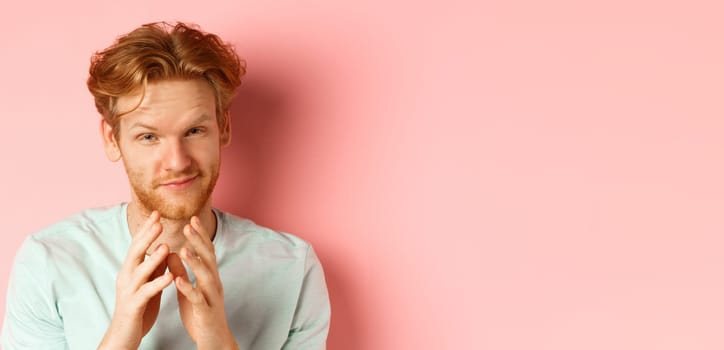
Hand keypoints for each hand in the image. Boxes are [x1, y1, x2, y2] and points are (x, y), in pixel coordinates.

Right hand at [98, 211, 173, 349]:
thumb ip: (154, 268)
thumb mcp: (147, 283)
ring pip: (140, 272)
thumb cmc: (137, 307)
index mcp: (130, 270)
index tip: (157, 213)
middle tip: (159, 221)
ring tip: (166, 246)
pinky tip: (170, 277)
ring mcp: (128, 291)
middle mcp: (126, 277)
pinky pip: (146, 293)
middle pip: (135, 253)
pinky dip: (158, 284)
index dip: (146, 229)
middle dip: (146, 236)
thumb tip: (165, 250)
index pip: (138, 245)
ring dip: (153, 259)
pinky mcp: (134, 306)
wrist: (123, 334)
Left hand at [166, 216, 237, 349]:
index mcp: (209, 278)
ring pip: (206, 276)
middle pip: (209, 258)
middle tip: (189, 224)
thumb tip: (172, 253)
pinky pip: (198, 299)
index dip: (200, 236)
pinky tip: (178, 280)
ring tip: (184, 248)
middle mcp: (214, 284)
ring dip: (195, 262)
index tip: (191, 219)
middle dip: (199, 241)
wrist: (213, 340)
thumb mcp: (189, 290)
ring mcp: (211, 298)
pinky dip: (189, 288)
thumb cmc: (201, 314)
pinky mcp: (206, 312)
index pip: (206, 252)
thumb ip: (182, 272)